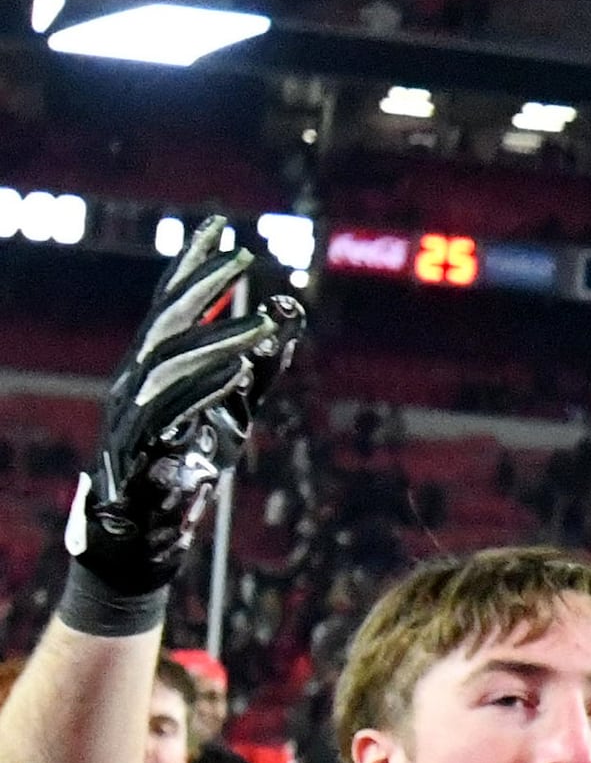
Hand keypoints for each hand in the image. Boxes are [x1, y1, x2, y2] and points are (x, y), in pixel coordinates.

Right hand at [68, 211, 301, 598]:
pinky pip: (171, 412)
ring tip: (264, 318)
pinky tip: (239, 372)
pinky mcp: (137, 450)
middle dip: (203, 285)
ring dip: (219, 338)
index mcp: (152, 367)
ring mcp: (130, 414)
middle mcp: (134, 381)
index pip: (171, 305)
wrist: (140, 538)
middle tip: (244, 254)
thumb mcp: (233, 413)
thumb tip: (289, 321)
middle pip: (166, 321)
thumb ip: (259, 370)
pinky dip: (206, 389)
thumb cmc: (183, 471)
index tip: (219, 224)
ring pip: (170, 361)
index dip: (192, 264)